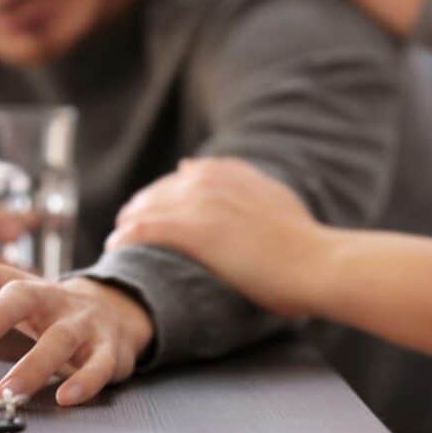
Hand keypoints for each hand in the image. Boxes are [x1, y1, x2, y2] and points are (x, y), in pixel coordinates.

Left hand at [0, 258, 153, 405]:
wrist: (105, 312)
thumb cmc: (21, 318)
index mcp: (4, 285)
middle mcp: (43, 297)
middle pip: (23, 294)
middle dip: (0, 312)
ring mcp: (76, 322)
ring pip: (59, 338)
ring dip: (34, 364)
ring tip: (6, 391)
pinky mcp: (105, 349)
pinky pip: (98, 364)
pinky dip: (84, 380)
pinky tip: (66, 396)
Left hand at [107, 158, 328, 317]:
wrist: (316, 262)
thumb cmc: (304, 242)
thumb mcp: (275, 198)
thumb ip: (244, 184)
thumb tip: (202, 170)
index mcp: (230, 172)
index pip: (183, 177)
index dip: (165, 194)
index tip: (155, 208)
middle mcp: (211, 180)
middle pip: (159, 190)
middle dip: (142, 207)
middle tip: (127, 224)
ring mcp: (200, 203)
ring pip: (147, 208)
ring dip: (128, 222)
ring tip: (116, 237)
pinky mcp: (193, 230)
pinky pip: (145, 229)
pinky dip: (126, 237)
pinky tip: (114, 247)